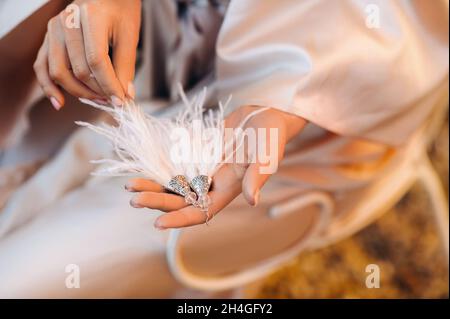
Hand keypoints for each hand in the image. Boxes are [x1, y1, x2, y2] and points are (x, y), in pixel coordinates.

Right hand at [33, 0, 140, 109]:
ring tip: (98, 100)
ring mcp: (53, 30)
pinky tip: (59, 103)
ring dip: (79, 92)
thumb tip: (124, 96)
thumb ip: (126, 66)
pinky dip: (48, 87)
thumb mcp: (129, 35)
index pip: (97, 61)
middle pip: (78, 70)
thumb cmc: (120, 12)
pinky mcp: (48, 38)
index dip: (109, 85)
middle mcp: (66, 22)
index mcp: (90, 17)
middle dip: (98, 91)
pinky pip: (42, 66)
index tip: (121, 101)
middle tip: (114, 101)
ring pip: (59, 72)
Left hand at [125, 105, 306, 228]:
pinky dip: (157, 168)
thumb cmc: (270, 137)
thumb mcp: (266, 156)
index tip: (158, 222)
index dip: (180, 218)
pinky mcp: (195, 155)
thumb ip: (258, 177)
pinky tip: (140, 168)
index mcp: (227, 191)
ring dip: (152, 187)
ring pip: (172, 185)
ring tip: (130, 187)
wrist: (263, 116)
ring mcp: (202, 170)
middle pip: (180, 201)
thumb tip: (252, 200)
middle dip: (158, 201)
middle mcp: (212, 185)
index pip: (200, 212)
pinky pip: (173, 166)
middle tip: (134, 199)